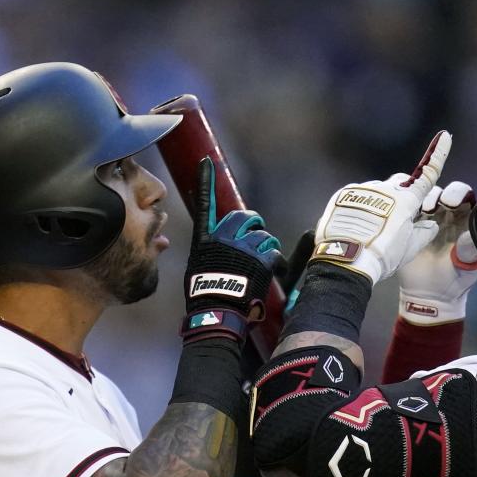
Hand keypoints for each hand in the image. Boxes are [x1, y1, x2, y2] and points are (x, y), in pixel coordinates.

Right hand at [184, 157, 282, 324]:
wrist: (217, 314)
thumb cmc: (206, 298)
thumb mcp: (198, 270)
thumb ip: (209, 253)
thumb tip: (214, 247)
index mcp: (204, 240)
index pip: (204, 204)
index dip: (206, 181)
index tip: (206, 162)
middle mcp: (222, 238)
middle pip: (245, 217)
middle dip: (255, 224)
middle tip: (258, 237)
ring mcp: (241, 247)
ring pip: (263, 236)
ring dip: (267, 248)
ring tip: (263, 266)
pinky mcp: (259, 259)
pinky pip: (274, 252)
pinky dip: (278, 263)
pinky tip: (275, 273)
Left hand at [311, 131, 451, 283]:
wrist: (346, 260)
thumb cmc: (381, 257)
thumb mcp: (409, 249)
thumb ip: (423, 233)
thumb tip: (430, 223)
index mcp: (406, 200)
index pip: (427, 174)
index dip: (438, 154)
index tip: (444, 135)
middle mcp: (386, 189)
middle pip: (400, 183)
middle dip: (402, 194)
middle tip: (397, 217)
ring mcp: (364, 189)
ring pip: (376, 192)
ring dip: (378, 204)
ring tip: (370, 229)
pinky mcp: (344, 194)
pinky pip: (357, 196)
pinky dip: (359, 207)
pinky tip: (355, 225)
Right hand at [398, 154, 476, 323]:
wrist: (427, 295)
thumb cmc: (455, 281)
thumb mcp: (468, 267)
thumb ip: (472, 250)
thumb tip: (471, 236)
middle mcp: (458, 214)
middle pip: (459, 190)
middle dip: (455, 192)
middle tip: (449, 205)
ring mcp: (436, 216)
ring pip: (435, 191)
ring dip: (433, 198)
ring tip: (429, 212)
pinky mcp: (416, 219)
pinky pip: (415, 199)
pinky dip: (415, 199)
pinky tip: (415, 212)